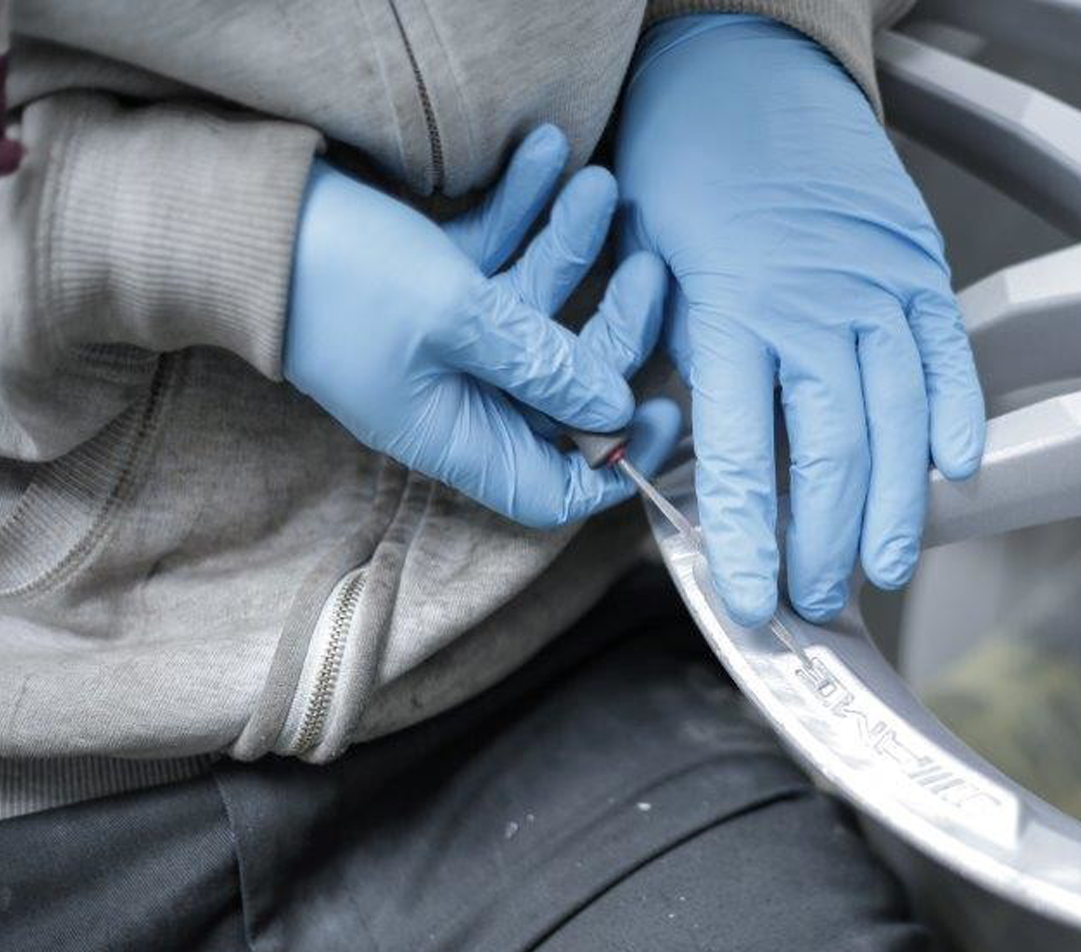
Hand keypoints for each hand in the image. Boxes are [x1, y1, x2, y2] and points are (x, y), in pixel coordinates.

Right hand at [285, 124, 679, 528]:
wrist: (234, 217)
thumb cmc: (338, 279)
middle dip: (612, 325)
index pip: (551, 487)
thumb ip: (541, 366)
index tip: (663, 411)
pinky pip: (497, 257)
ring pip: (535, 309)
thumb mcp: (457, 321)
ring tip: (598, 182)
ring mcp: (445, 339)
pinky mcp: (432, 283)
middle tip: (647, 265)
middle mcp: (456, 396)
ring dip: (571, 245)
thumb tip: (614, 409)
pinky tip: (544, 152)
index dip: (613, 463)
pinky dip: (522, 211)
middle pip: (561, 386)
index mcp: (457, 435)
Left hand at [616, 16, 984, 625]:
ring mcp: (876, 287)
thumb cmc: (680, 170)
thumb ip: (678, 371)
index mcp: (730, 313)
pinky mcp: (917, 266)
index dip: (749, 542)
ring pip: (899, 420)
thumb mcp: (645, 274)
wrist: (742, 63)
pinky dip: (957, 415)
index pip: (743, 458)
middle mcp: (812, 307)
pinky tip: (955, 472)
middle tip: (815, 599)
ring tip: (884, 567)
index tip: (750, 602)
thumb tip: (690, 465)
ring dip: (895, 507)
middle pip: (834, 454)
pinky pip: (949, 356)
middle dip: (825, 543)